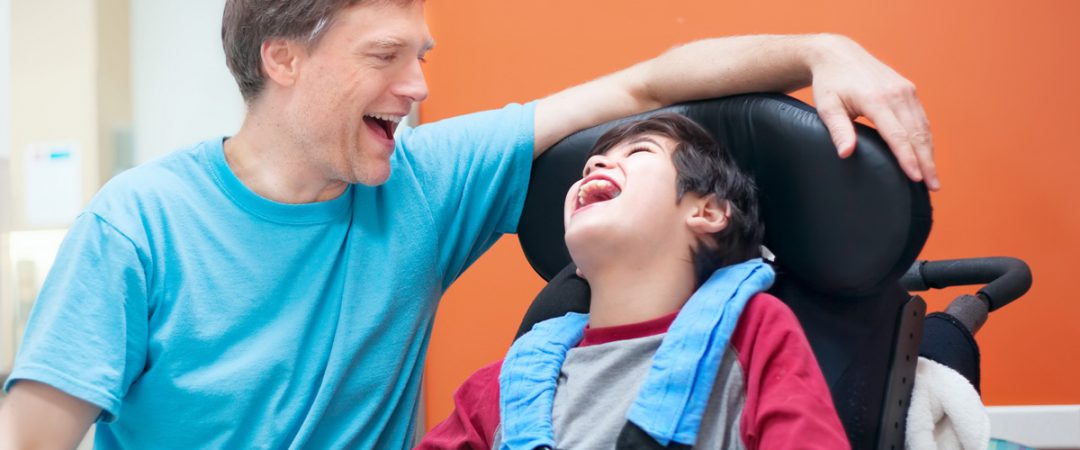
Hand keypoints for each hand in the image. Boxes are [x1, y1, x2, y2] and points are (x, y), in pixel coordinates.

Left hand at [808, 35, 938, 190]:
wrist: (838, 54)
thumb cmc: (829, 83)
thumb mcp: (826, 106)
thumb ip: (838, 130)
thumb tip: (846, 153)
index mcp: (876, 98)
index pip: (896, 134)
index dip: (907, 158)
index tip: (916, 178)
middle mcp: (896, 93)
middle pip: (916, 133)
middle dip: (926, 161)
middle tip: (933, 187)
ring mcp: (906, 90)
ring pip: (923, 127)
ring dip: (929, 152)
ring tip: (932, 177)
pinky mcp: (909, 90)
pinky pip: (921, 118)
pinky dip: (925, 139)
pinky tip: (927, 155)